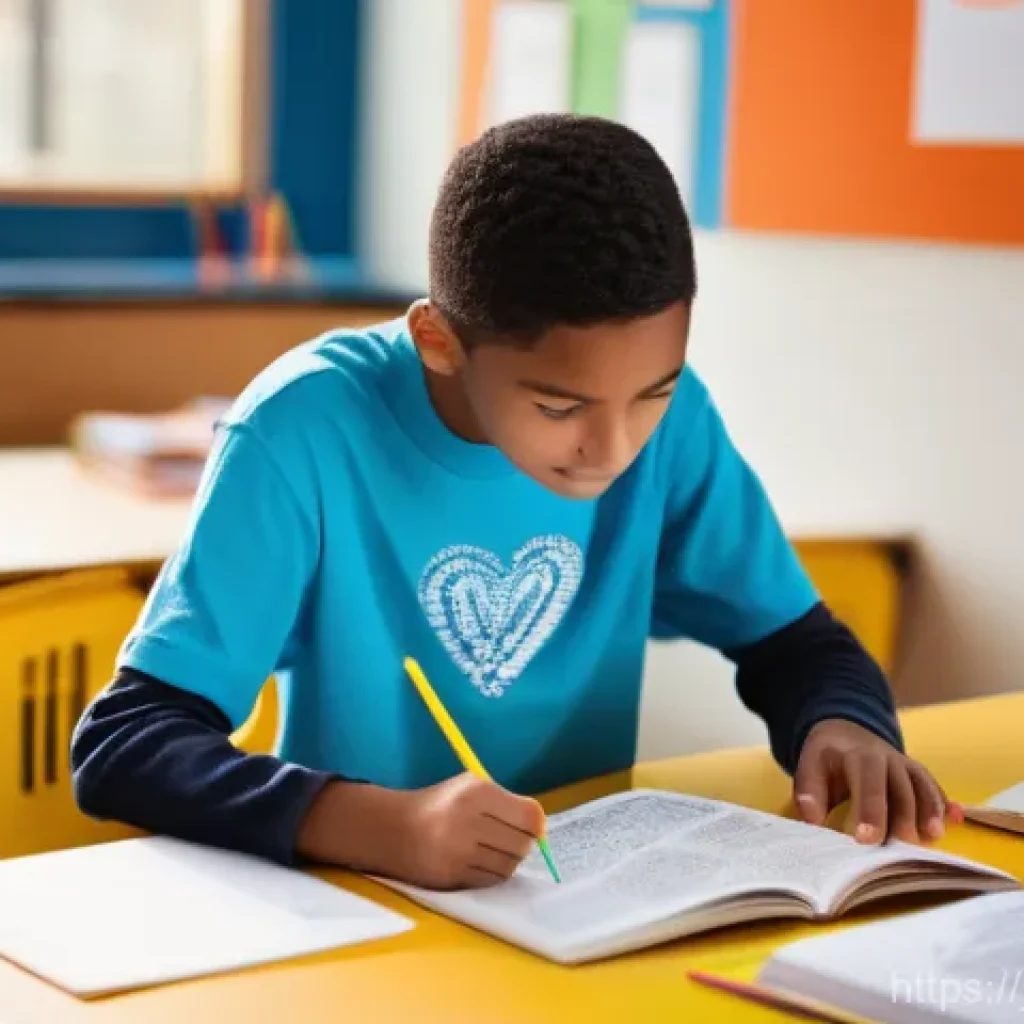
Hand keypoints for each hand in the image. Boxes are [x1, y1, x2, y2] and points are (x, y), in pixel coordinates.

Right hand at [297, 772, 543, 890]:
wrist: (395, 830)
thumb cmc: (443, 805)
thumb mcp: (471, 787)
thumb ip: (507, 803)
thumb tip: (541, 828)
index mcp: (477, 792)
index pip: (530, 815)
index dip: (536, 824)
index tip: (531, 826)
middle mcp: (468, 820)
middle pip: (523, 843)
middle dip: (522, 843)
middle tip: (509, 838)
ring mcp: (459, 851)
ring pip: (509, 865)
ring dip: (507, 860)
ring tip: (490, 849)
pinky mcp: (452, 876)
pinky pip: (491, 881)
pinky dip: (492, 874)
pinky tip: (478, 861)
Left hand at [793, 719, 963, 843]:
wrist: (843, 730)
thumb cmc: (825, 758)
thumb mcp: (809, 767)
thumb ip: (809, 793)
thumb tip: (812, 819)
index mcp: (857, 756)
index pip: (867, 782)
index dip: (869, 810)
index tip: (866, 839)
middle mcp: (886, 757)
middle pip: (900, 787)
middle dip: (903, 816)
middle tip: (902, 846)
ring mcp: (904, 764)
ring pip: (921, 786)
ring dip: (929, 811)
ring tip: (933, 836)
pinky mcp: (916, 773)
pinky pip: (933, 786)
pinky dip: (944, 803)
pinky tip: (957, 819)